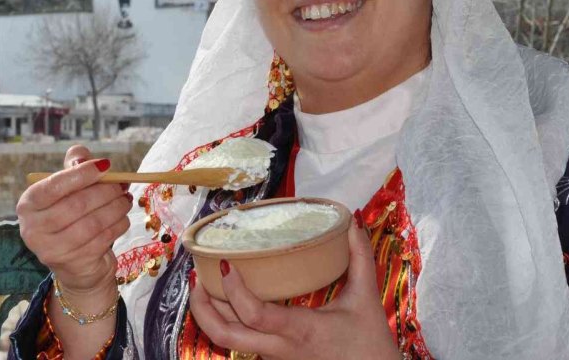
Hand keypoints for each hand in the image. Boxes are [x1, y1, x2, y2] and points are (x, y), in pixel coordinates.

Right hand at [16, 145, 131, 294]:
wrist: (74, 263)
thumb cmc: (69, 215)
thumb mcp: (66, 189)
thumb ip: (72, 166)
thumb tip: (82, 156)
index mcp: (28, 205)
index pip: (55, 185)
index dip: (82, 174)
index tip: (106, 165)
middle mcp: (33, 230)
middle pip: (77, 204)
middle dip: (106, 191)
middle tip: (122, 184)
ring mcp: (53, 250)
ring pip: (93, 223)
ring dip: (116, 208)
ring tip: (125, 199)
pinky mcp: (74, 264)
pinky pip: (103, 239)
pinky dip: (118, 225)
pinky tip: (122, 217)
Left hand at [188, 213, 400, 359]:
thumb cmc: (370, 345)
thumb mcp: (366, 299)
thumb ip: (359, 258)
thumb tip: (352, 221)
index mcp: (299, 330)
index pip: (255, 314)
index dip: (233, 289)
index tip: (224, 262)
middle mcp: (279, 348)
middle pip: (224, 336)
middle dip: (202, 308)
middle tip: (198, 277)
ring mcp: (274, 357)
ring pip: (228, 342)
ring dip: (210, 316)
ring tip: (204, 287)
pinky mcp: (275, 359)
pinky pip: (241, 343)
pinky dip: (226, 322)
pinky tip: (227, 302)